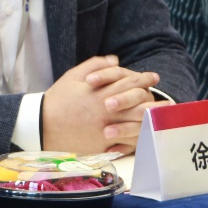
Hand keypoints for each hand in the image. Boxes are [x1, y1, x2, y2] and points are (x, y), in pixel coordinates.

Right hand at [41, 55, 160, 154]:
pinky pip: (122, 146)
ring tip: (160, 122)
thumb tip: (117, 60)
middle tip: (166, 102)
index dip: (143, 79)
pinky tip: (142, 140)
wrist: (40, 125)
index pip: (128, 84)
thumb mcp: (73, 76)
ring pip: (134, 128)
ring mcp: (104, 131)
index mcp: (100, 93)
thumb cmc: (58, 99)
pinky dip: (134, 143)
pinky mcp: (100, 147)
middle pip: (137, 106)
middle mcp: (106, 112)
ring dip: (149, 124)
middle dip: (153, 103)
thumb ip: (96, 65)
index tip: (154, 78)